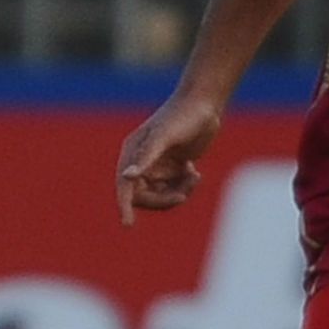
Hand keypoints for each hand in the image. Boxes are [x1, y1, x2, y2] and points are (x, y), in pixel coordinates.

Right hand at [116, 93, 222, 224]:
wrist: (204, 105)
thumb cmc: (182, 117)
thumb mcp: (165, 137)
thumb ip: (145, 157)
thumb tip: (127, 177)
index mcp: (132, 154)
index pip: (124, 186)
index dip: (124, 206)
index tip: (128, 224)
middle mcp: (141, 162)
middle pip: (143, 196)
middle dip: (163, 199)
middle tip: (183, 194)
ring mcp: (157, 166)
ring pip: (161, 194)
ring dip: (179, 191)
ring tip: (194, 176)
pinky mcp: (173, 167)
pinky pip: (175, 188)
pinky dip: (186, 185)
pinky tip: (194, 171)